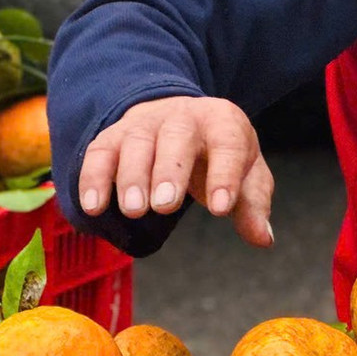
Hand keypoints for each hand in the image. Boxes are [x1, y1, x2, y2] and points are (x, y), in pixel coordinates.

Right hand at [75, 96, 273, 246]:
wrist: (180, 117)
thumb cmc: (217, 153)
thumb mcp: (246, 172)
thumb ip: (253, 204)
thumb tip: (263, 238)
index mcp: (223, 122)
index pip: (228, 144)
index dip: (225, 175)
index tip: (221, 209)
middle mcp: (182, 117)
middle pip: (176, 137)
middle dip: (169, 170)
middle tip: (164, 205)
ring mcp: (145, 124)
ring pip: (136, 143)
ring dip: (132, 176)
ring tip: (134, 210)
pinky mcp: (113, 136)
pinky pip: (100, 152)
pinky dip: (93, 178)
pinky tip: (94, 207)